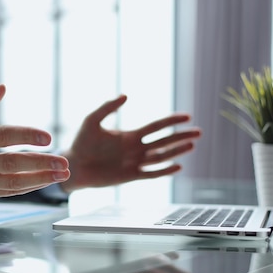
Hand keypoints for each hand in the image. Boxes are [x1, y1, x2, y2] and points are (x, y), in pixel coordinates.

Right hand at [0, 84, 69, 202]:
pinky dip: (31, 186)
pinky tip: (47, 180)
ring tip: (63, 173)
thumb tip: (3, 88)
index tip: (48, 137)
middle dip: (41, 163)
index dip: (26, 136)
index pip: (2, 137)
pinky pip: (11, 191)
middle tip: (64, 161)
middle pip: (13, 163)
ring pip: (15, 182)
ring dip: (42, 178)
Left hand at [60, 95, 200, 192]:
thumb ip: (107, 107)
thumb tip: (125, 95)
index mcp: (130, 135)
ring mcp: (134, 163)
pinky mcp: (130, 176)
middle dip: (181, 136)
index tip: (187, 117)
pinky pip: (150, 173)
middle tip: (199, 132)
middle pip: (164, 141)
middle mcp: (136, 149)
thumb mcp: (92, 120)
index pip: (156, 127)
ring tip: (192, 145)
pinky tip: (178, 166)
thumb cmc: (81, 142)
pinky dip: (164, 170)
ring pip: (161, 157)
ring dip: (176, 151)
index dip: (171, 121)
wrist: (73, 165)